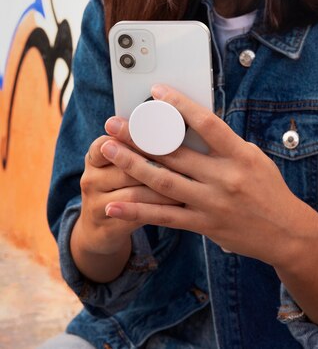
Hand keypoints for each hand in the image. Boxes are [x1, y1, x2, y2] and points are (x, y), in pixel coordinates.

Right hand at [76, 119, 181, 255]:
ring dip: (163, 188)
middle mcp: (90, 179)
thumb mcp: (117, 164)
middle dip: (157, 163)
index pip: (107, 142)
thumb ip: (136, 147)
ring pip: (135, 193)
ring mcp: (95, 204)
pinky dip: (160, 208)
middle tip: (188, 158)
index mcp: (94, 157)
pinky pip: (138, 216)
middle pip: (125, 167)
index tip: (160, 133)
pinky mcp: (107, 227)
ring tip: (188, 182)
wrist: (98, 228)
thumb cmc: (119, 185)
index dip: (132, 139)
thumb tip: (175, 126)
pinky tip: (180, 203)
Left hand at [101, 84, 300, 266]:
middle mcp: (224, 178)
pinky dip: (137, 210)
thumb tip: (191, 122)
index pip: (206, 124)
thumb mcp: (253, 157)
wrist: (286, 233)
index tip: (156, 92)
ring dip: (132, 165)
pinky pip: (165, 217)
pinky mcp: (204, 225)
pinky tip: (114, 204)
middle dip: (140, 136)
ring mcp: (212, 203)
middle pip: (175, 152)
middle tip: (113, 123)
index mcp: (239, 155)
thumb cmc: (269, 188)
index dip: (179, 105)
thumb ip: (223, 143)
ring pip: (164, 182)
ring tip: (107, 150)